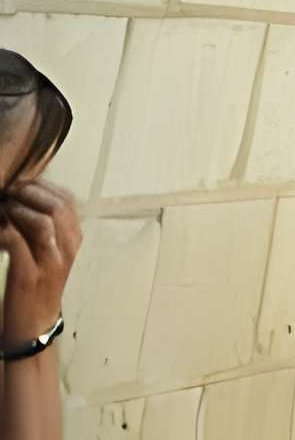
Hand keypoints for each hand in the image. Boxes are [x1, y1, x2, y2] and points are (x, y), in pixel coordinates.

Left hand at [0, 182, 79, 342]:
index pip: (68, 200)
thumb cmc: (38, 287)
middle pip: (57, 207)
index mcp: (75, 241)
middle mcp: (68, 249)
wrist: (33, 326)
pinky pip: (16, 243)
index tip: (24, 182)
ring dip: (18, 209)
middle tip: (10, 190)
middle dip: (31, 192)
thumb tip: (26, 201)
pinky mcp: (28, 276)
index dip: (45, 186)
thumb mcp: (52, 256)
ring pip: (42, 221)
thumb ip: (47, 230)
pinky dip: (4, 231)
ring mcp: (50, 263)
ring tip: (2, 206)